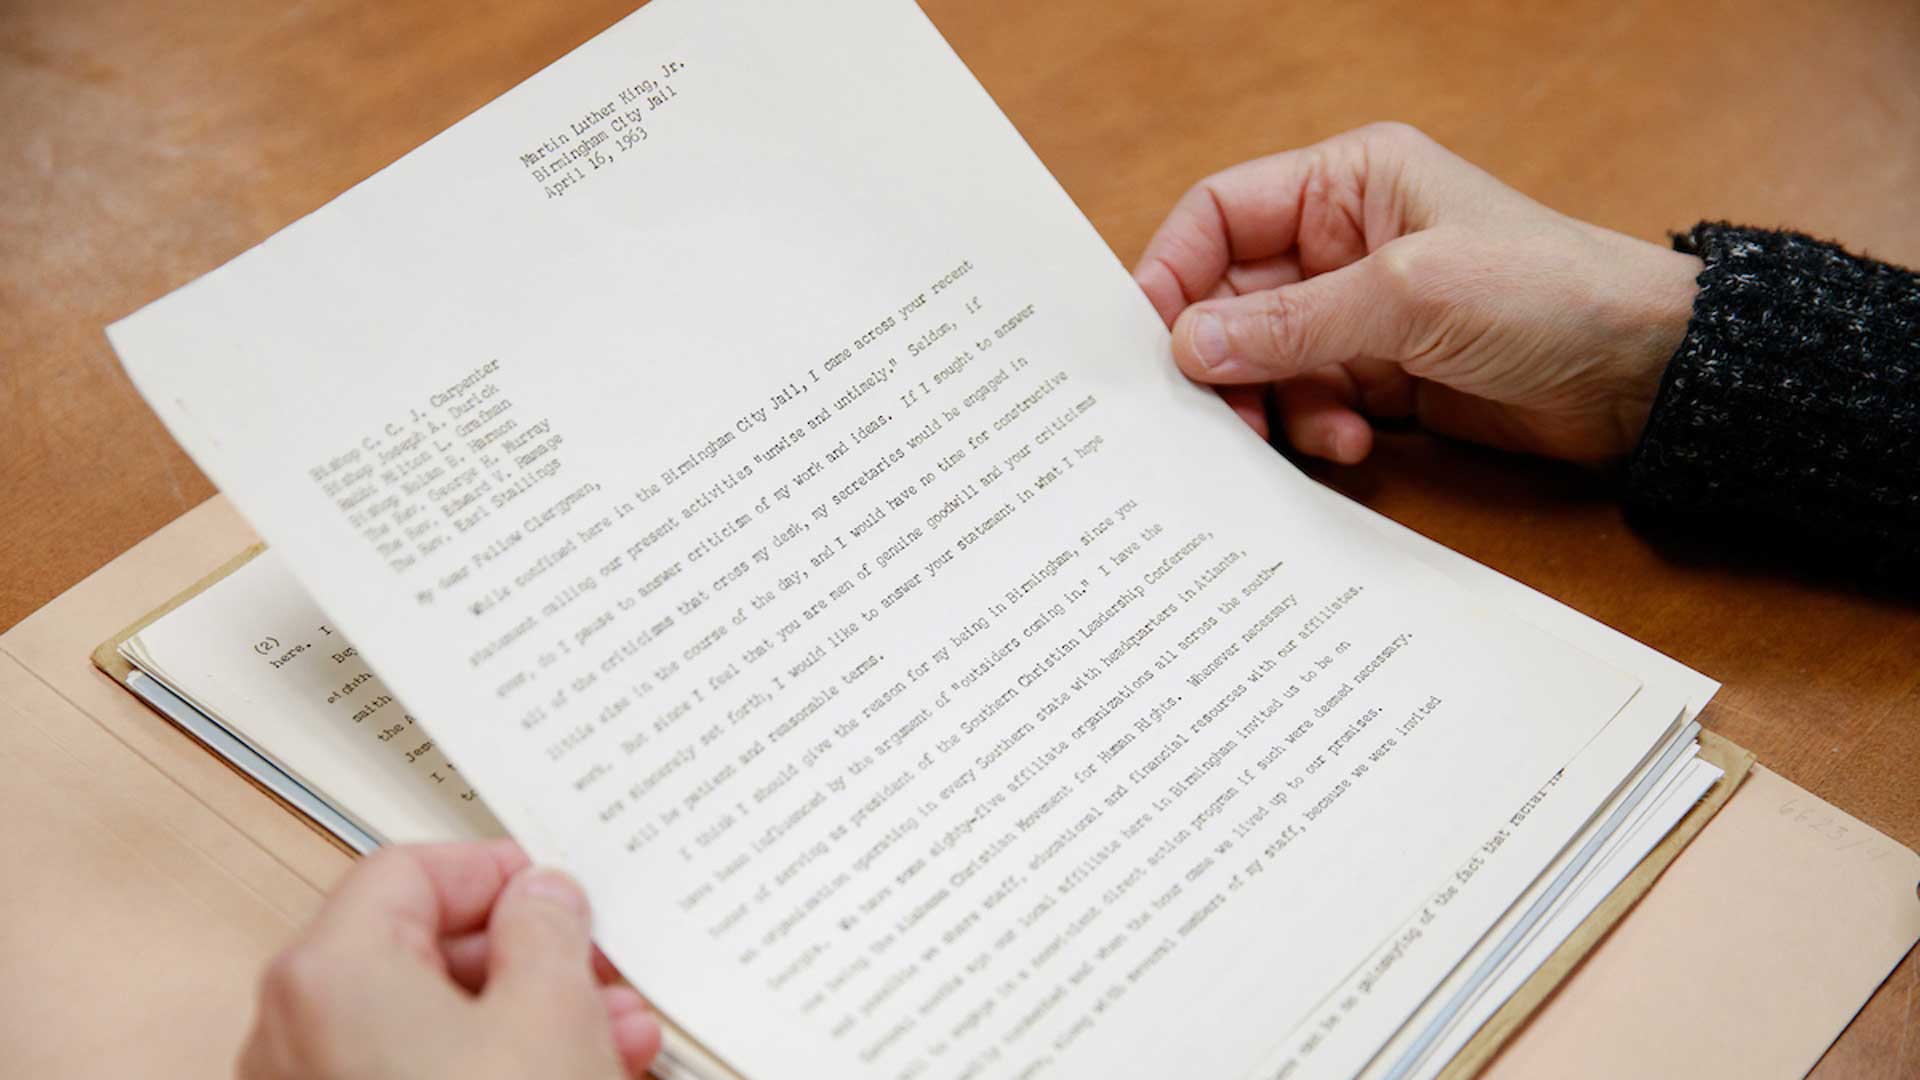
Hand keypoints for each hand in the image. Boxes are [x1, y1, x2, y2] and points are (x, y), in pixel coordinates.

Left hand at [238, 841, 660, 1079]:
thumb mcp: (553, 1011)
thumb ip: (547, 930)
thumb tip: (540, 900)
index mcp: (328, 974)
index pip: (408, 870)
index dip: (495, 871)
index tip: (555, 892)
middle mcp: (294, 1035)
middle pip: (414, 952)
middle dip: (523, 957)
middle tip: (594, 969)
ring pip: (421, 1026)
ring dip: (519, 1017)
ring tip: (610, 1033)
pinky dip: (483, 1070)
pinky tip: (569, 1078)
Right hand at [1133, 122, 1701, 464]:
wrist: (1641, 373)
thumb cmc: (1547, 292)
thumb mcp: (1409, 296)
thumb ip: (1292, 324)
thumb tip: (1189, 345)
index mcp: (1346, 183)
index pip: (1220, 215)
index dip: (1172, 272)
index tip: (1145, 339)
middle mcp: (1341, 242)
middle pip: (1231, 299)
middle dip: (1222, 358)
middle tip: (1214, 414)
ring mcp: (1360, 313)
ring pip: (1264, 361)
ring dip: (1273, 404)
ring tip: (1310, 434)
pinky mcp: (1380, 374)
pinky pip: (1307, 403)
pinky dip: (1315, 428)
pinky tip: (1355, 444)